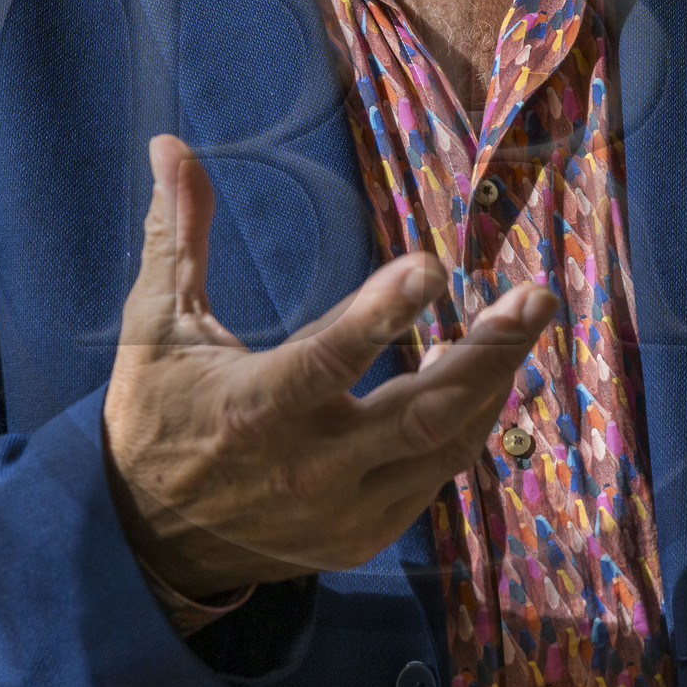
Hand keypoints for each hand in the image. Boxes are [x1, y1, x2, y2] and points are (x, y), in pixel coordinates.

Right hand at [103, 135, 556, 597]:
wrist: (150, 543)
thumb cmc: (156, 416)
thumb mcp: (156, 327)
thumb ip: (177, 237)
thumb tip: (169, 143)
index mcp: (253, 408)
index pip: (328, 359)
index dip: (381, 313)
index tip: (433, 267)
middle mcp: (306, 467)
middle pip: (420, 411)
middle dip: (488, 353)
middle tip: (536, 298)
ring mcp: (341, 509)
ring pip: (442, 446)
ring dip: (491, 383)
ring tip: (525, 322)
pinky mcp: (362, 536)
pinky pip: (434, 476)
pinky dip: (466, 425)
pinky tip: (483, 377)